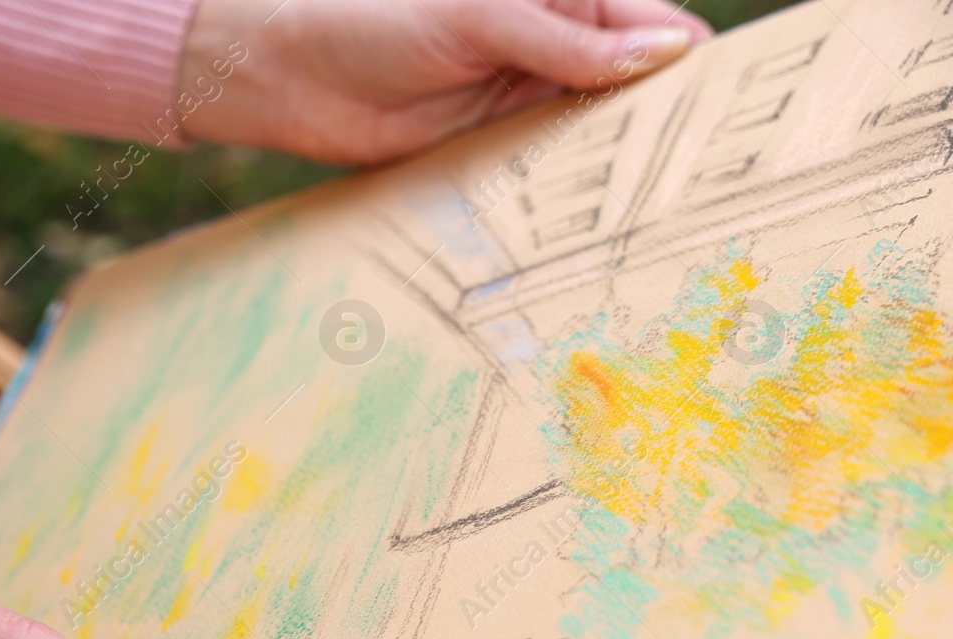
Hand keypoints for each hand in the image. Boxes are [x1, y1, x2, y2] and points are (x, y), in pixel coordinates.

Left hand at [180, 0, 713, 164]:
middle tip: (712, 179)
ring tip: (663, 214)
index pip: (652, 30)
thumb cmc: (377, 18)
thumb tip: (665, 52)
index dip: (692, 66)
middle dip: (665, 131)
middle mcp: (552, 53)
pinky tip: (590, 226)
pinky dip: (564, 198)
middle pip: (631, 95)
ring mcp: (521, 106)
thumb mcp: (481, 14)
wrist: (292, 76)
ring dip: (616, 173)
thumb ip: (568, 40)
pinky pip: (541, 177)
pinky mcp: (489, 155)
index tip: (737, 110)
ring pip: (591, 142)